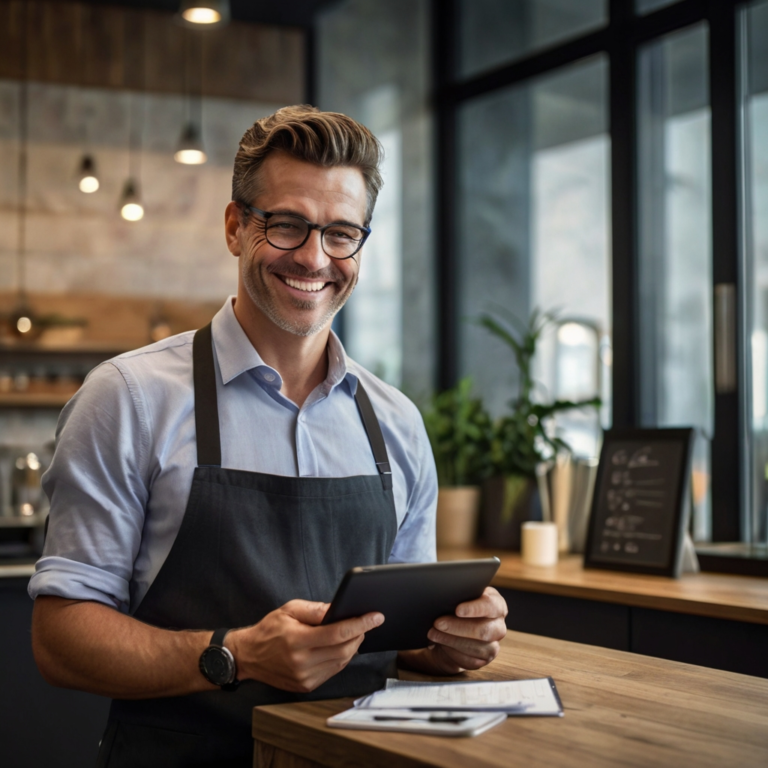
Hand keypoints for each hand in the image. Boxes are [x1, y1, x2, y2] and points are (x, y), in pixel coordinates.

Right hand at [226, 600, 383, 692]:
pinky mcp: (305, 686)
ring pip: (341, 662)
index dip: (360, 624)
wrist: (248, 656)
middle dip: (360, 635)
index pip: (337, 633)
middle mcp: (301, 662)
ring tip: (356, 633)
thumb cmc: (269, 629)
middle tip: (367, 623)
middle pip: (344, 650)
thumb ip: (315, 610)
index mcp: (296, 640)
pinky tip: (342, 647)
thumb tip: (339, 610)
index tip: (376, 617)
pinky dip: (342, 658)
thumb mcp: (289, 609)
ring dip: (353, 647)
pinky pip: (332, 671)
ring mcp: (304, 678)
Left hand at [422, 587, 507, 673]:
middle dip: (458, 627)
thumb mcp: (462, 597)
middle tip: (437, 623)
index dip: (475, 609)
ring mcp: (494, 645)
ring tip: (433, 634)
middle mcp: (499, 626)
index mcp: (497, 605)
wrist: (457, 628)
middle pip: (483, 630)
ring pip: (476, 648)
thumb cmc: (459, 606)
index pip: (491, 606)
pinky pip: (470, 661)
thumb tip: (444, 597)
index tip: (457, 610)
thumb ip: (460, 596)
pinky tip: (441, 645)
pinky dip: (452, 652)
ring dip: (451, 641)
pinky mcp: (484, 660)